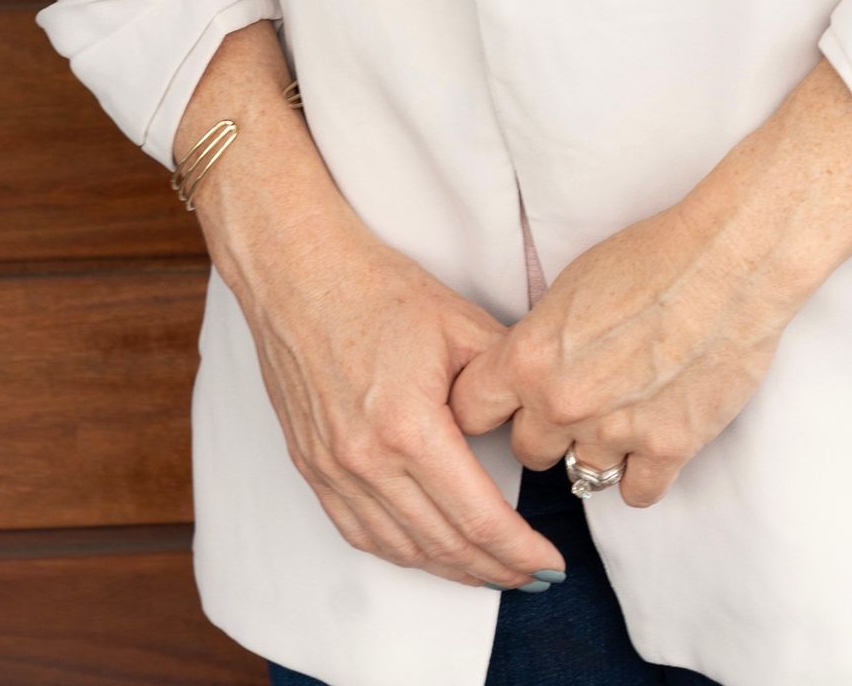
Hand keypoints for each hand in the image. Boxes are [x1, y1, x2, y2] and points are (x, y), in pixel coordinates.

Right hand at [233, 211, 570, 589]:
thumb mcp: (462, 325)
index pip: (477, 515)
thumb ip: (502, 386)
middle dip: (495, 568)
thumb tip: (534, 428)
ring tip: (490, 571)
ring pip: (401, 548)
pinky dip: (401, 552)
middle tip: (533, 576)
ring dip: (450, 570)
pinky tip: (429, 553)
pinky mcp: (312, 468)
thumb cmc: (380, 291)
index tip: (551, 564)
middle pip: (443, 543)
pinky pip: (360, 533)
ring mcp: (332, 470)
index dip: (519, 550)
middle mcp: (366, 461)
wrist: (300, 275)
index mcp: (409, 427)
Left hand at [446, 191, 801, 507]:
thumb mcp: (571, 286)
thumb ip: (541, 340)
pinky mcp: (668, 449)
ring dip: (596, 450)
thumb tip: (529, 369)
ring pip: (580, 475)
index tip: (504, 405)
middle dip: (547, 428)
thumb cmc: (653, 257)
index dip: (489, 406)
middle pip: (526, 450)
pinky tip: (652, 438)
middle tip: (577, 401)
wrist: (728, 262)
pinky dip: (643, 472)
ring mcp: (614, 432)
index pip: (471, 410)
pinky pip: (637, 492)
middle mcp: (563, 402)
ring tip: (621, 414)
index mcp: (530, 356)